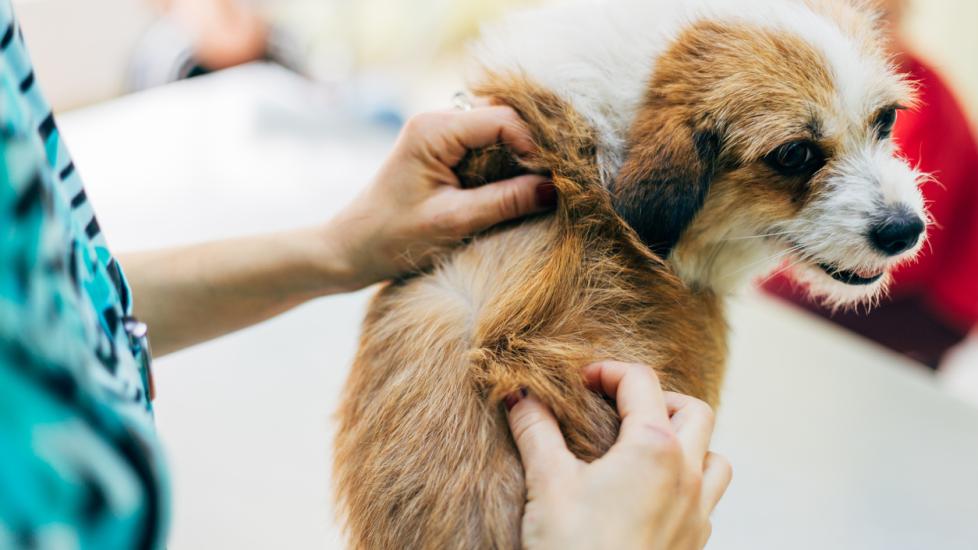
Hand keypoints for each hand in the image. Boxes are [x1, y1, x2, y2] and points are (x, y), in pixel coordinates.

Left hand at [323, 105, 554, 289]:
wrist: (350, 250)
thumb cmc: (391, 238)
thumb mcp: (454, 223)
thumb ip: (505, 203)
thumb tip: (556, 190)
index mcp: (433, 130)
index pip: (502, 120)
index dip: (535, 146)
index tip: (557, 180)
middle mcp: (437, 121)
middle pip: (505, 119)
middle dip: (534, 149)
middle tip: (560, 182)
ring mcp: (441, 135)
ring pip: (500, 133)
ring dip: (523, 158)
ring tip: (544, 188)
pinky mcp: (444, 152)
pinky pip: (488, 148)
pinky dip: (509, 165)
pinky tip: (522, 189)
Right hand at [506, 362, 731, 549]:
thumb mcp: (547, 482)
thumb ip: (535, 430)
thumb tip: (518, 393)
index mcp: (654, 448)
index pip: (641, 382)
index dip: (608, 371)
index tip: (580, 381)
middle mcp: (688, 474)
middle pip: (693, 410)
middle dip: (658, 398)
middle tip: (618, 408)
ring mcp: (698, 512)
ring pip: (714, 457)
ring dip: (687, 441)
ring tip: (645, 447)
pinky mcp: (695, 543)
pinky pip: (708, 498)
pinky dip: (688, 482)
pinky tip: (652, 495)